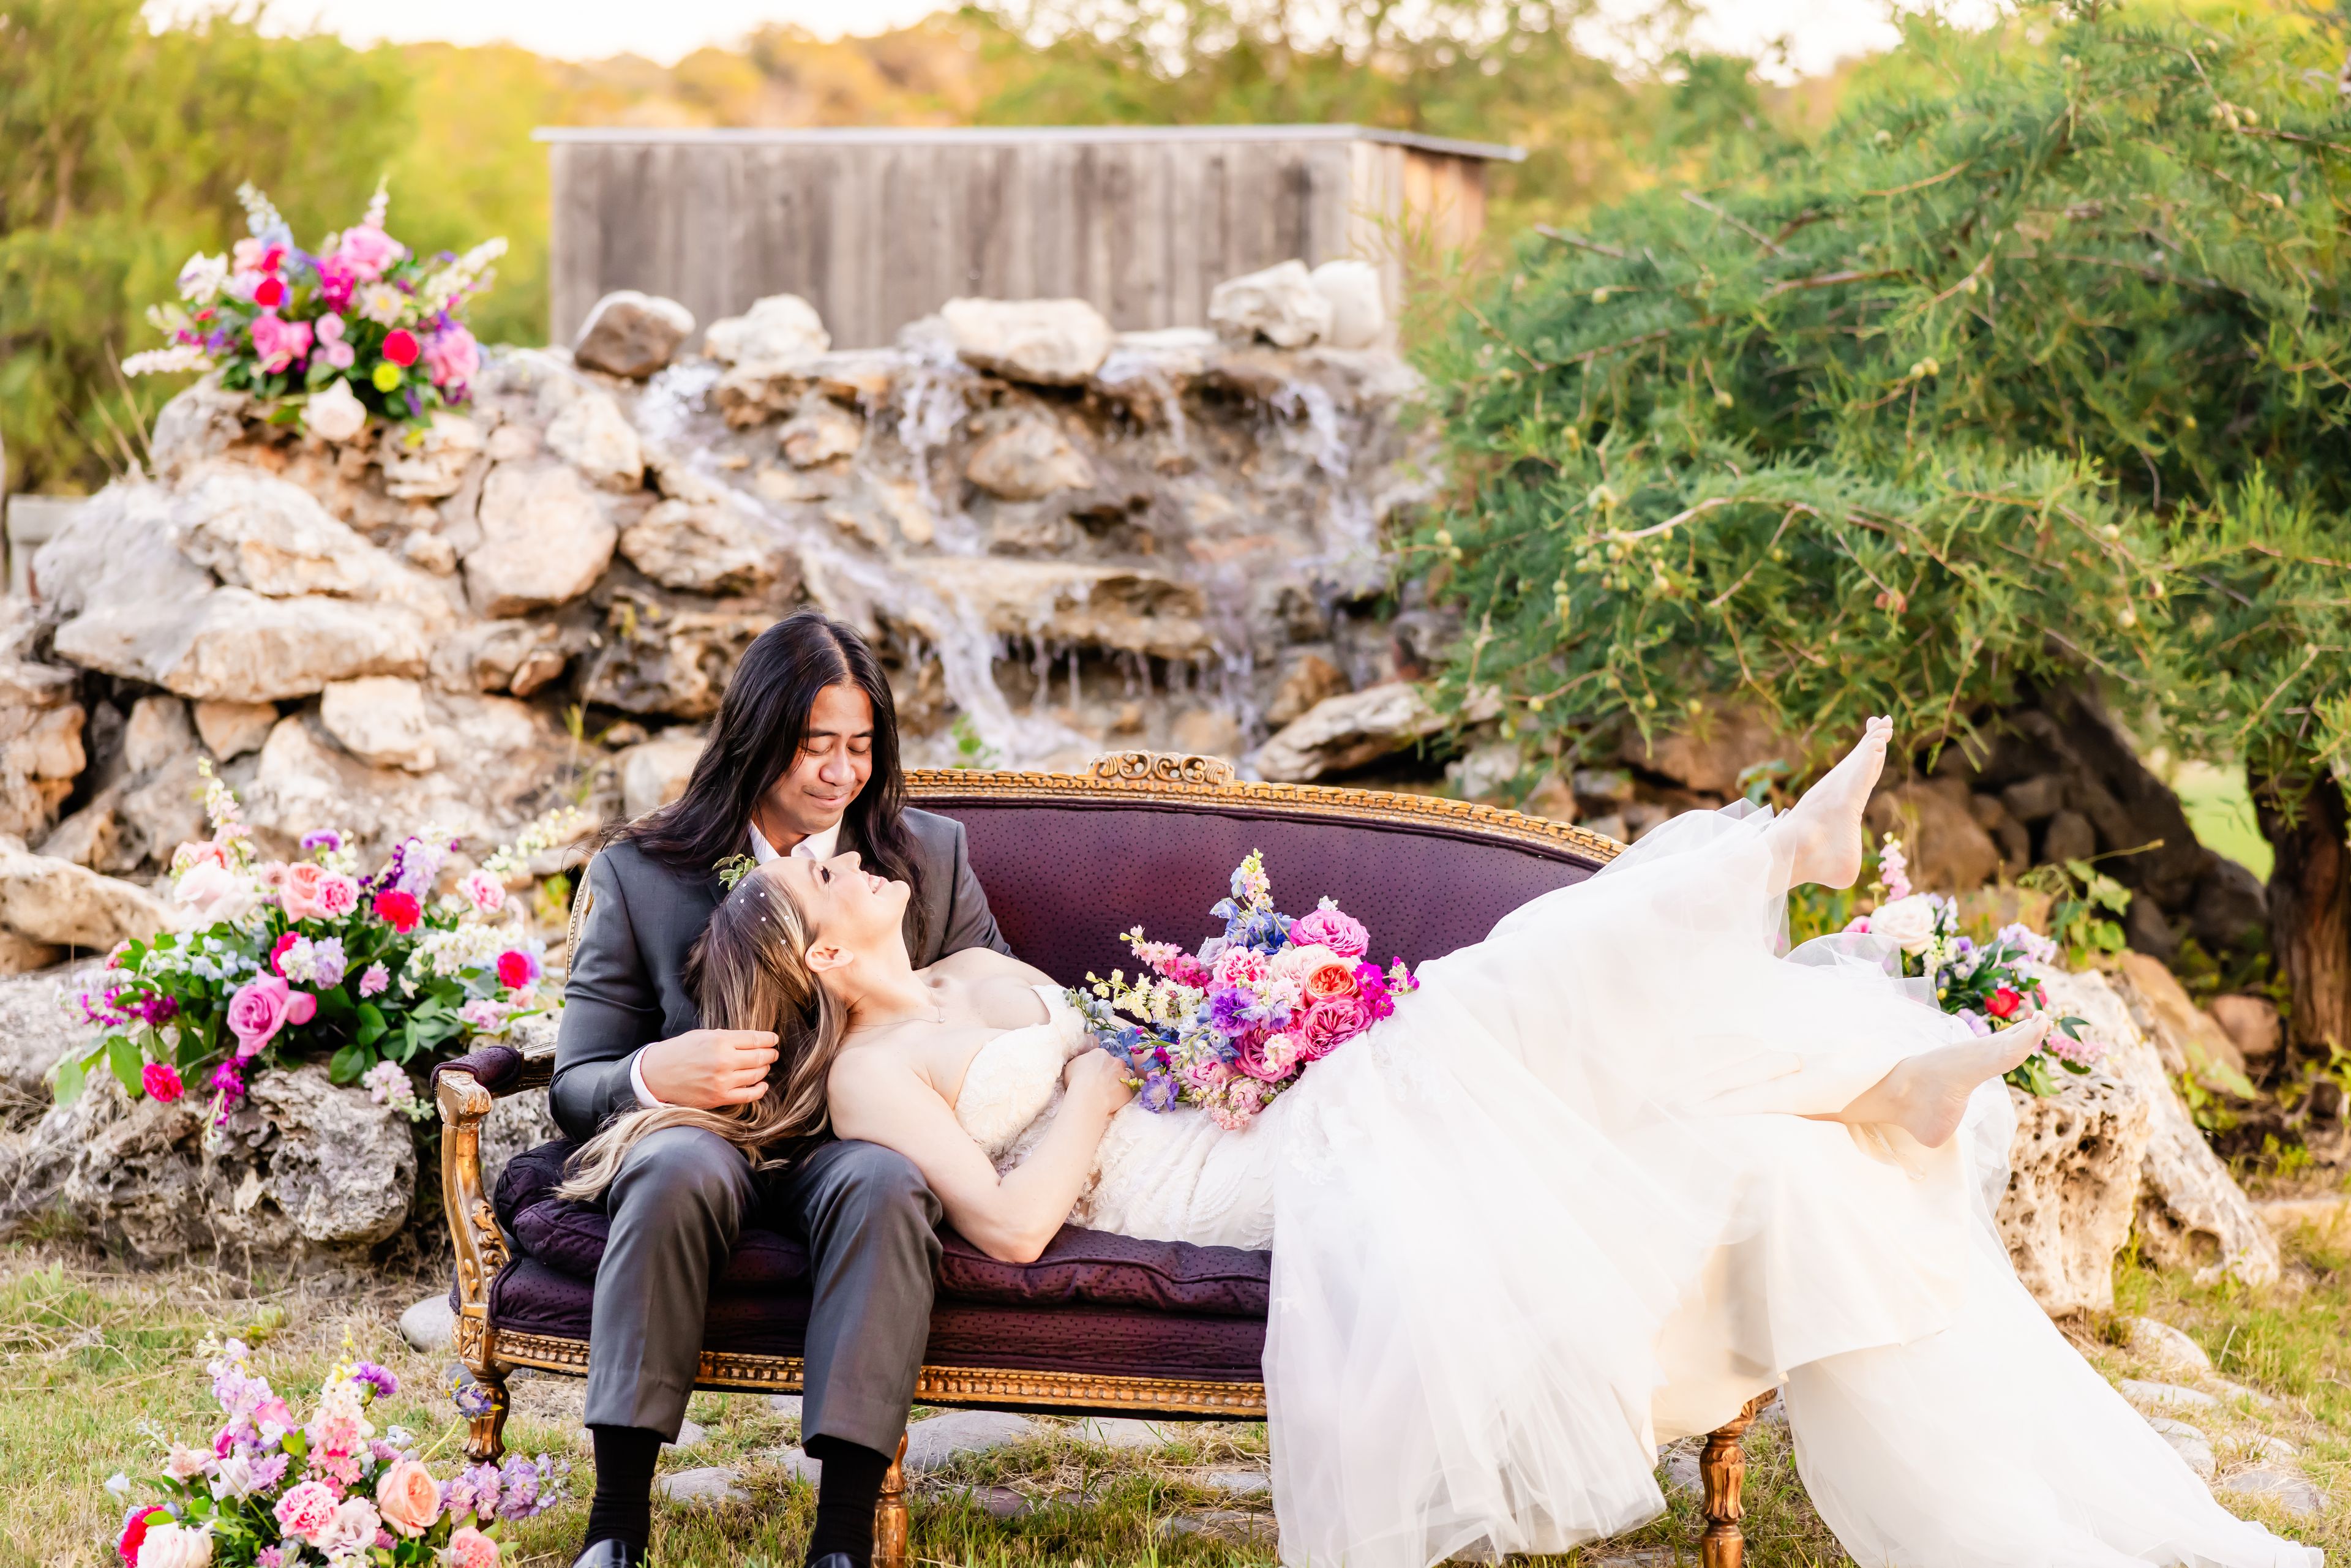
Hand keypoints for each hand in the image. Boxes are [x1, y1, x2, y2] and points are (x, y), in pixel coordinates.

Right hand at [639, 1029, 779, 1108]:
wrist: (657, 1074)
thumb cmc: (680, 1051)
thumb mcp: (703, 1035)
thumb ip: (728, 1037)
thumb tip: (752, 1040)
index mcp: (720, 1041)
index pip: (755, 1039)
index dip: (769, 1039)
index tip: (774, 1039)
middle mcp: (724, 1061)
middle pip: (759, 1057)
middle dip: (770, 1054)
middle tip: (772, 1053)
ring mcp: (722, 1081)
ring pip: (756, 1075)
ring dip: (764, 1069)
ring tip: (764, 1066)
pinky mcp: (719, 1098)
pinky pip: (748, 1095)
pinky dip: (759, 1090)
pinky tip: (762, 1084)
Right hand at [1064, 1048, 1136, 1118]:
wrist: (1088, 1096)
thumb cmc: (1077, 1080)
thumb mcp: (1071, 1066)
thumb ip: (1080, 1062)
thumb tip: (1082, 1065)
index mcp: (1100, 1054)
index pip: (1102, 1057)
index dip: (1098, 1066)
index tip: (1094, 1074)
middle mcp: (1115, 1061)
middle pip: (1115, 1064)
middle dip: (1111, 1071)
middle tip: (1102, 1083)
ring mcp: (1124, 1075)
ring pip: (1125, 1076)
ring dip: (1119, 1081)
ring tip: (1110, 1091)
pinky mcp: (1129, 1089)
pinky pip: (1129, 1090)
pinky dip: (1123, 1093)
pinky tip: (1115, 1099)